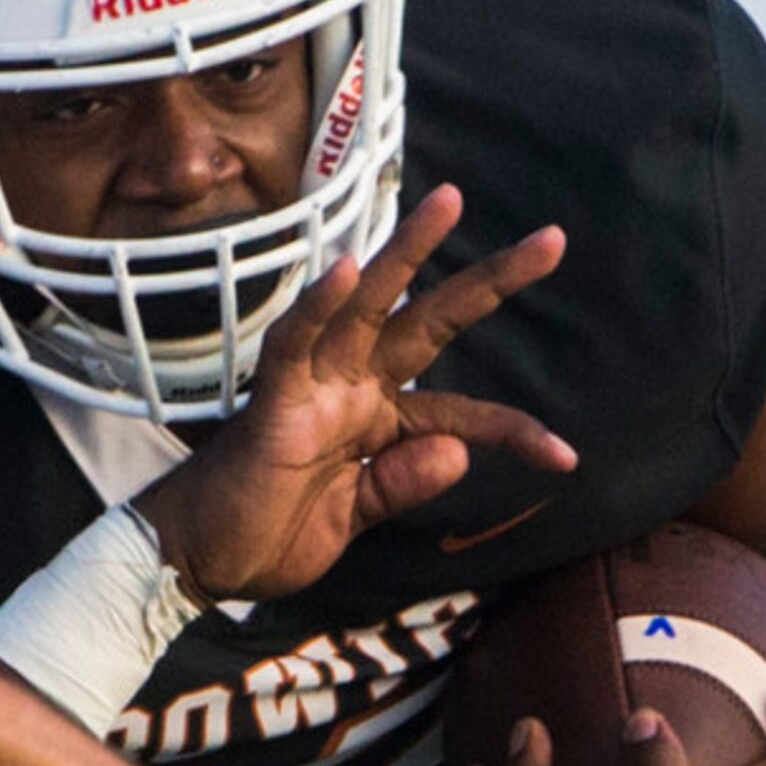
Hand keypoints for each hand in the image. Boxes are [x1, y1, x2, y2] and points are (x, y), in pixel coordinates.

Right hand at [134, 185, 574, 603]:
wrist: (200, 563)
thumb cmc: (265, 536)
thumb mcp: (354, 520)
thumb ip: (402, 483)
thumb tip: (460, 454)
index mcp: (373, 421)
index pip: (457, 412)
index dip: (512, 429)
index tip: (565, 456)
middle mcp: (348, 391)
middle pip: (427, 323)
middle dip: (487, 283)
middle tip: (553, 240)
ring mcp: (311, 390)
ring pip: (365, 310)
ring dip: (406, 254)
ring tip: (451, 201)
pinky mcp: (272, 404)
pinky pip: (293, 347)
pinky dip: (317, 309)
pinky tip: (348, 271)